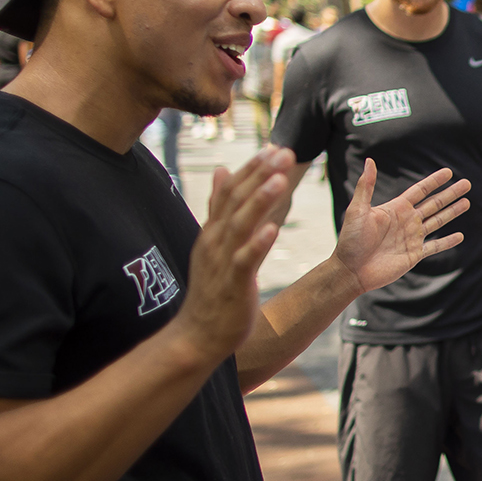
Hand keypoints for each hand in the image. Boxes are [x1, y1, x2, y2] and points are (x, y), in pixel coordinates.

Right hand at [172, 146, 291, 360]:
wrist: (198, 333)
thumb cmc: (213, 289)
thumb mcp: (214, 243)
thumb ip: (218, 207)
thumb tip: (220, 170)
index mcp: (213, 231)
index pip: (231, 190)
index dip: (252, 168)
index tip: (273, 147)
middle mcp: (215, 241)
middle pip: (236, 200)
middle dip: (260, 175)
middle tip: (283, 151)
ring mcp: (221, 261)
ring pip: (240, 225)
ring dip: (260, 200)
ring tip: (281, 179)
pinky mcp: (231, 284)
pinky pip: (245, 260)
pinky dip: (257, 243)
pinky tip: (273, 229)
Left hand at [333, 161, 470, 292]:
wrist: (351, 270)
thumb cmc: (351, 240)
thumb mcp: (357, 209)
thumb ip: (366, 186)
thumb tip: (370, 160)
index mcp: (396, 208)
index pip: (420, 191)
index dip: (434, 181)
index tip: (449, 172)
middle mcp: (406, 221)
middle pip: (434, 204)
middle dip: (451, 194)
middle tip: (467, 184)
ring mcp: (412, 238)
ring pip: (438, 221)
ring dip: (453, 212)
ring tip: (467, 203)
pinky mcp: (414, 255)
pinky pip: (435, 246)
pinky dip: (447, 241)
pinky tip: (460, 236)